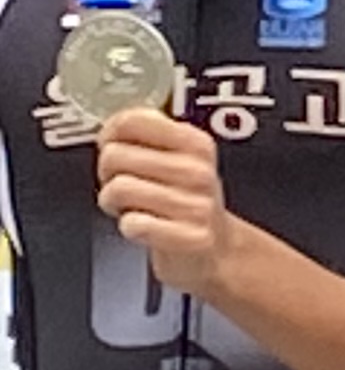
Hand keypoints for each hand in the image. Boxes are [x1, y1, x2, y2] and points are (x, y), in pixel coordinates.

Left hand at [93, 104, 241, 301]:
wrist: (212, 249)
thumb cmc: (183, 200)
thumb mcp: (174, 157)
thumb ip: (144, 133)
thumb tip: (111, 123)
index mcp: (195, 142)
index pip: (131, 121)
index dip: (110, 134)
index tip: (113, 144)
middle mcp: (198, 170)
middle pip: (114, 155)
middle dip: (107, 172)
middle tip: (122, 181)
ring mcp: (197, 205)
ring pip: (118, 189)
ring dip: (114, 202)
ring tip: (130, 206)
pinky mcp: (191, 237)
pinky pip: (134, 225)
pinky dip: (130, 227)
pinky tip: (144, 225)